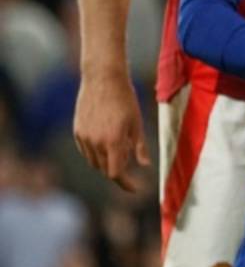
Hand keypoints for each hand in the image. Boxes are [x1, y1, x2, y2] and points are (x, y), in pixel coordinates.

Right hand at [73, 71, 147, 191]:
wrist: (103, 79)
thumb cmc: (125, 99)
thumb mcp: (137, 123)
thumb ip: (139, 146)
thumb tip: (145, 166)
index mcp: (114, 141)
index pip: (116, 173)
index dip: (126, 183)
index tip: (136, 188)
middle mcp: (96, 142)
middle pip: (105, 169)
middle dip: (118, 172)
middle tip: (130, 167)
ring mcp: (84, 137)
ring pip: (94, 161)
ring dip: (106, 163)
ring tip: (120, 149)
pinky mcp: (77, 131)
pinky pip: (85, 151)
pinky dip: (95, 153)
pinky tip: (106, 144)